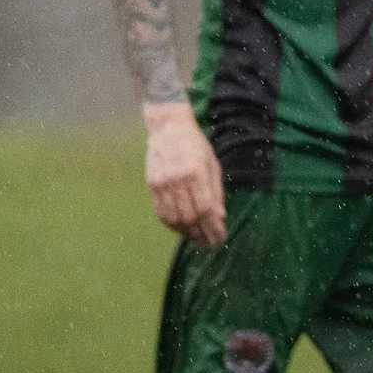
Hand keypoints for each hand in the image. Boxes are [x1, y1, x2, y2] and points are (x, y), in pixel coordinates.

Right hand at [143, 101, 225, 246]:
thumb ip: (216, 191)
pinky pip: (161, 212)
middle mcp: (177, 178)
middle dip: (202, 234)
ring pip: (174, 218)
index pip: (206, 208)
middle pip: (190, 216)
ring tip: (197, 240)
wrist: (168, 128)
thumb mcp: (212, 164)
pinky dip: (172, 225)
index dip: (213, 227)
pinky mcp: (151, 184)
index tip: (220, 237)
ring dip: (187, 233)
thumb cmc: (196, 145)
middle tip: (210, 244)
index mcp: (196, 171)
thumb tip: (220, 217)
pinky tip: (182, 230)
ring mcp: (162, 182)